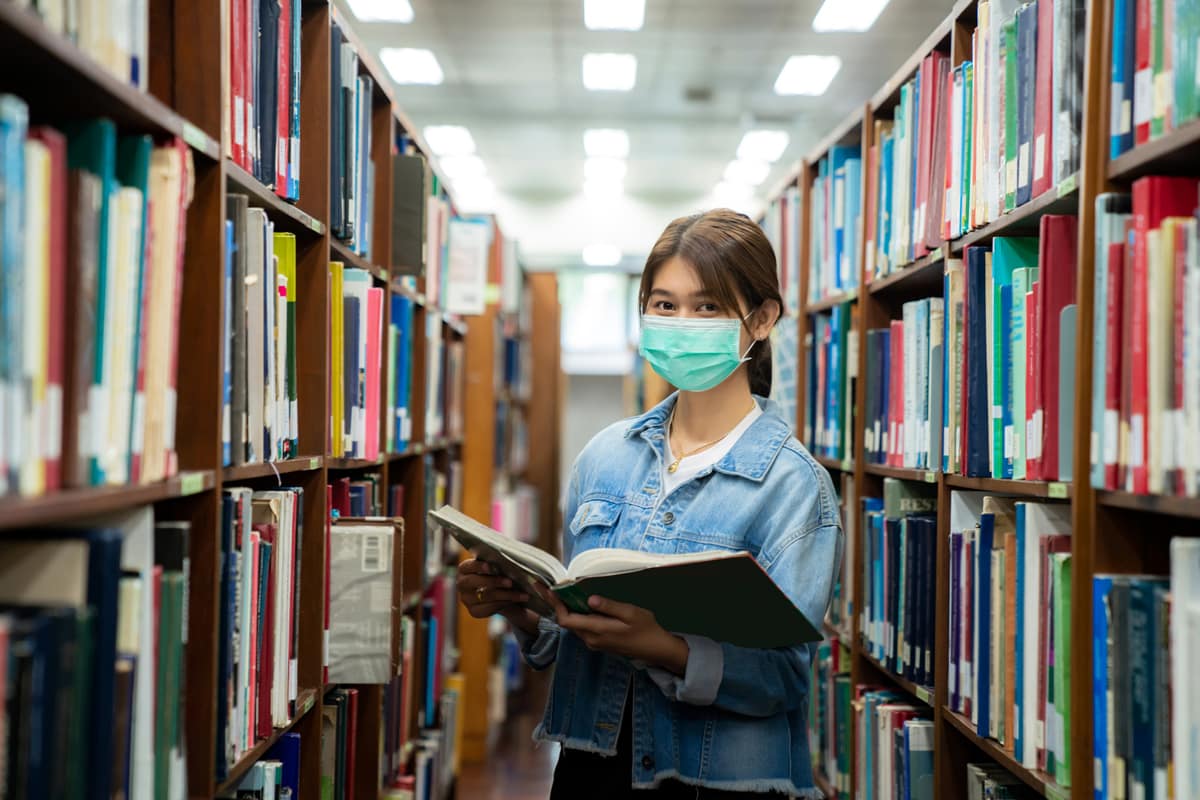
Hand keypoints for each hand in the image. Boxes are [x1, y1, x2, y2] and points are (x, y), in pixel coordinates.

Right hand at [456, 559, 537, 634]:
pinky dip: (505, 603)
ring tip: (522, 594)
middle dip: (494, 581)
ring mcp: (466, 599)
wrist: (501, 593)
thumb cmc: (499, 573)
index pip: (468, 566)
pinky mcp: (474, 611)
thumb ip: (500, 563)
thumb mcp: (497, 566)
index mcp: (464, 569)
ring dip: (506, 595)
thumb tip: (516, 560)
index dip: (478, 566)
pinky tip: (516, 600)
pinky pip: (489, 608)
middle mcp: (462, 584)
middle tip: (510, 582)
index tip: (490, 566)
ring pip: (486, 596)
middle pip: (474, 582)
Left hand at [555, 595, 689, 674]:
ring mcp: (595, 643)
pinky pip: (582, 628)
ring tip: (559, 593)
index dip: (555, 605)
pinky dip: (575, 616)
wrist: (655, 649)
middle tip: (547, 588)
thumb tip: (589, 599)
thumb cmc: (645, 628)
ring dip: (565, 610)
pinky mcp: (599, 642)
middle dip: (556, 605)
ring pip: (573, 626)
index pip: (567, 620)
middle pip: (566, 623)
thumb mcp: (630, 613)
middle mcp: (591, 639)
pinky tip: (577, 605)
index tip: (548, 590)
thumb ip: (609, 606)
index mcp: (597, 630)